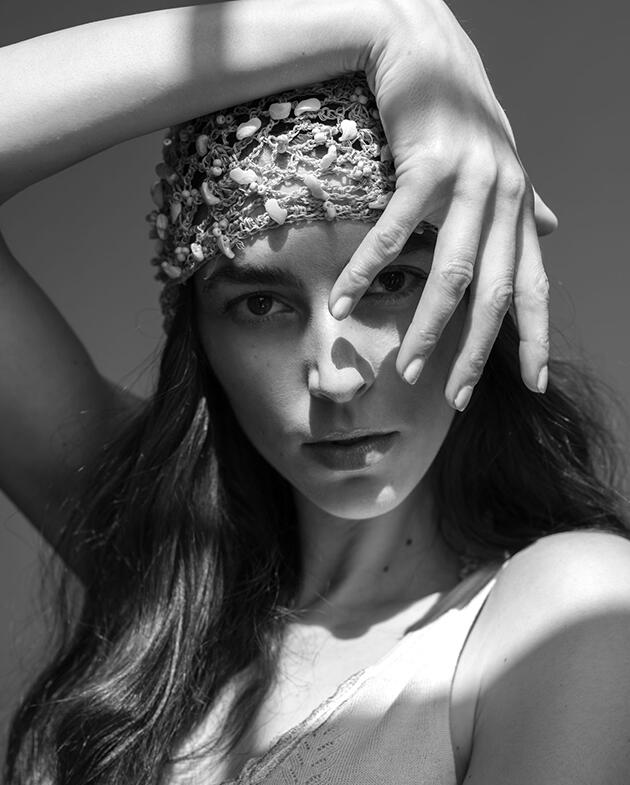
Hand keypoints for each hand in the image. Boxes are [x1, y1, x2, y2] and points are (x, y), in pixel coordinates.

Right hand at [330, 0, 554, 406]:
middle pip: (495, 294)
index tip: (532, 383)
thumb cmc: (456, 112)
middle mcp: (503, 197)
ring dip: (429, 327)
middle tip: (455, 400)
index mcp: (517, 206)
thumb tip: (552, 231)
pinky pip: (395, 232)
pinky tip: (344, 305)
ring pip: (452, 273)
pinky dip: (367, 271)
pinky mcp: (426, 164)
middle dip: (476, 353)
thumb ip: (524, 205)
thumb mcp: (497, 163)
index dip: (535, 336)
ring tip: (408, 371)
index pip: (533, 285)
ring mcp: (468, 180)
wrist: (421, 47)